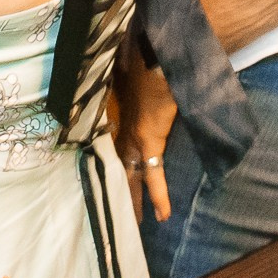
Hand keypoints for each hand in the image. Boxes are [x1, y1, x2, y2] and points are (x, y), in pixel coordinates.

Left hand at [114, 57, 178, 222]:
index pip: (117, 146)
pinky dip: (158, 194)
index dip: (118, 165)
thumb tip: (131, 72)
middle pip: (121, 166)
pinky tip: (163, 215)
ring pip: (131, 175)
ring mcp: (135, 134)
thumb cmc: (150, 58)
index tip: (115, 182)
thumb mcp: (138, 71)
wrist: (155, 52)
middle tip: (124, 215)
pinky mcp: (149, 138)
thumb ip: (135, 78)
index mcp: (124, 114)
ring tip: (137, 224)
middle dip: (123, 190)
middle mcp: (125, 127)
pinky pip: (153, 173)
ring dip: (134, 199)